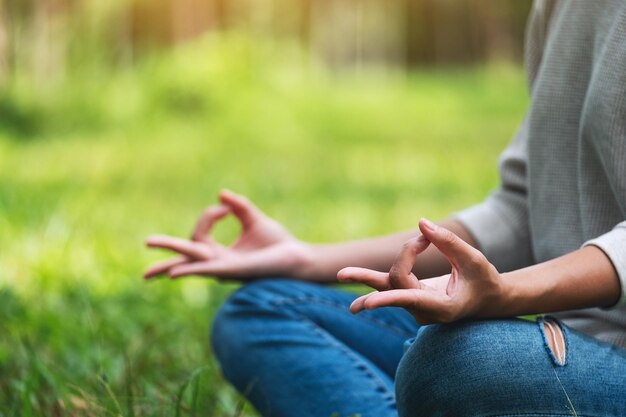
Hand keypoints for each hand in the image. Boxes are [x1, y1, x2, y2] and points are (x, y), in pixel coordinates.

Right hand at [144, 190, 312, 279]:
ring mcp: (224, 269)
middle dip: (166, 251)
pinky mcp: (233, 271)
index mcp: (220, 254)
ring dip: (171, 263)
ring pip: (192, 262)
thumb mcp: (254, 220)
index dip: (208, 216)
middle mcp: (218, 263)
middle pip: (185, 255)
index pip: (199, 233)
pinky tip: (175, 273)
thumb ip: (238, 207)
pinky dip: (191, 270)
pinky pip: (207, 270)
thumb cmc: (278, 243)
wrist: (298, 256)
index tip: (226, 207)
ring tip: (148, 271)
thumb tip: (221, 195)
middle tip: (144, 243)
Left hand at [337, 218, 503, 324]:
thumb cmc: (484, 280)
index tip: (369, 303)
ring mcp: (414, 307)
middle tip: (384, 254)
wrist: (487, 300)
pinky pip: (388, 286)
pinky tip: (352, 289)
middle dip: (395, 261)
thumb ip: (448, 242)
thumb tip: (420, 223)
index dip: (389, 299)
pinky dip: (374, 279)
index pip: (410, 299)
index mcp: (442, 307)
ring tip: (340, 274)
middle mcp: (424, 311)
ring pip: (386, 287)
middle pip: (396, 283)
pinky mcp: (408, 298)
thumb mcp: (473, 259)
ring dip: (364, 278)